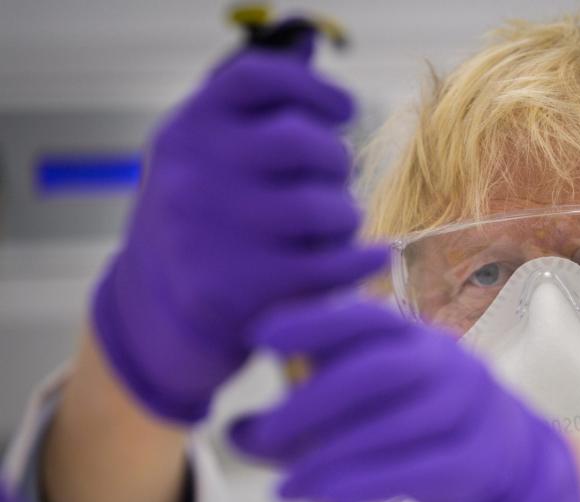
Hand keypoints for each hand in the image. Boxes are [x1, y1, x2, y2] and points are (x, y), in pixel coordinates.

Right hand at [93, 30, 385, 422]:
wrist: (155, 309)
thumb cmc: (206, 217)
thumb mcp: (209, 156)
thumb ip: (256, 114)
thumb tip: (316, 64)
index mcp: (188, 129)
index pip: (257, 79)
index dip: (313, 88)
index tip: (344, 110)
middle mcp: (192, 174)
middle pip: (302, 141)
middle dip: (335, 160)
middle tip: (332, 180)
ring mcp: (211, 233)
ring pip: (324, 207)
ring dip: (345, 215)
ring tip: (335, 224)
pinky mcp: (237, 289)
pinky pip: (330, 266)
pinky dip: (363, 260)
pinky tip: (373, 256)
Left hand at [229, 299, 579, 501]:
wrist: (505, 457)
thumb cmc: (418, 420)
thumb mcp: (371, 400)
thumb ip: (309, 407)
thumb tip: (236, 430)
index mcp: (412, 337)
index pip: (364, 318)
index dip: (312, 322)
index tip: (258, 334)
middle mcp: (444, 363)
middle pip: (377, 371)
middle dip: (311, 402)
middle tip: (258, 434)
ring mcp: (466, 410)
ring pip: (396, 424)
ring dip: (331, 454)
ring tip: (282, 481)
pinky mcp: (475, 459)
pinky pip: (417, 469)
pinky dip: (365, 481)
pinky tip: (323, 493)